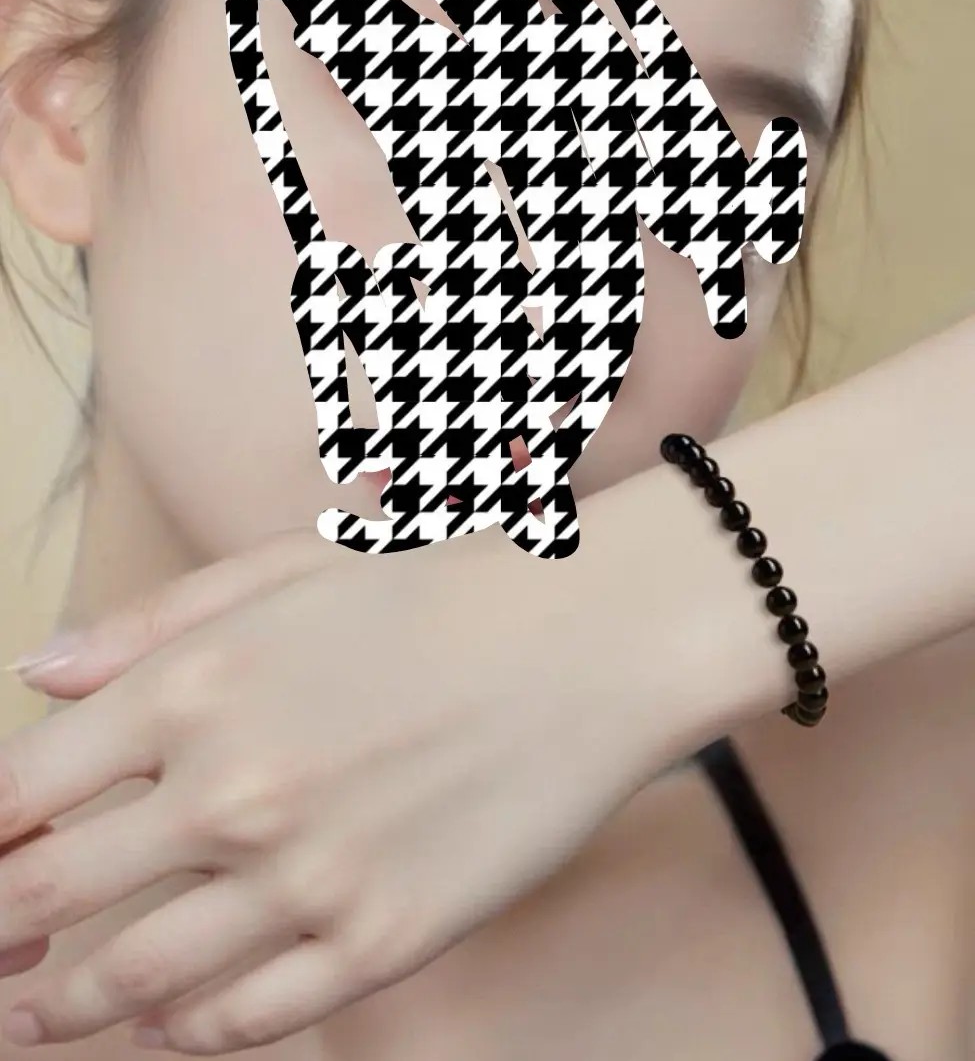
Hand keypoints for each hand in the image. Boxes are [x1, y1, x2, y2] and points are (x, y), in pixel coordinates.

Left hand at [0, 527, 660, 1054]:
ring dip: (62, 1005)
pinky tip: (171, 1017)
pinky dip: (186, 1029)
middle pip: (40, 900)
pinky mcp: (384, 940)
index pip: (10, 796)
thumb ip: (152, 623)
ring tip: (39, 1012)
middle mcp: (232, 790)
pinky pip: (245, 1020)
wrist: (587, 636)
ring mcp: (308, 877)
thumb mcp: (284, 572)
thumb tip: (35, 674)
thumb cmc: (435, 589)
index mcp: (191, 686)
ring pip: (128, 982)